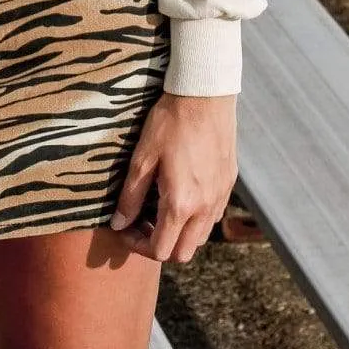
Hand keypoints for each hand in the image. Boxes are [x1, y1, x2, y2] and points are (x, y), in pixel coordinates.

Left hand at [109, 92, 237, 262]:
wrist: (206, 95)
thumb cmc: (170, 122)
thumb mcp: (143, 156)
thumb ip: (130, 196)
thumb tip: (119, 223)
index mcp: (181, 204)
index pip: (160, 250)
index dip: (137, 246)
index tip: (125, 228)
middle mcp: (205, 208)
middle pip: (183, 253)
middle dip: (160, 246)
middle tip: (142, 223)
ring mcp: (220, 197)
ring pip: (201, 237)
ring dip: (180, 234)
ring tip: (161, 209)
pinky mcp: (229, 184)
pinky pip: (213, 216)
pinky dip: (197, 219)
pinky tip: (183, 194)